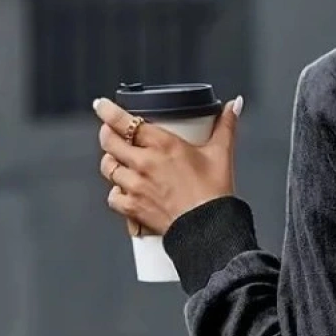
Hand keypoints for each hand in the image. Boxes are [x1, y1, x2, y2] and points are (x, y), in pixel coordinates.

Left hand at [94, 96, 242, 236]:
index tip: (102, 106)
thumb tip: (234, 105)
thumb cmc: (215, 193)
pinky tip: (125, 190)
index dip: (107, 111)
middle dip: (107, 134)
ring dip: (111, 162)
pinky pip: (112, 196)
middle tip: (110, 132)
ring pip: (108, 167)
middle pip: (109, 141)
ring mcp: (135, 186)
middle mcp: (144, 163)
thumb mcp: (222, 154)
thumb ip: (226, 126)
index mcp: (163, 145)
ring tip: (119, 161)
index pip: (124, 121)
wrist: (209, 229)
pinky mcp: (132, 208)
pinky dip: (116, 193)